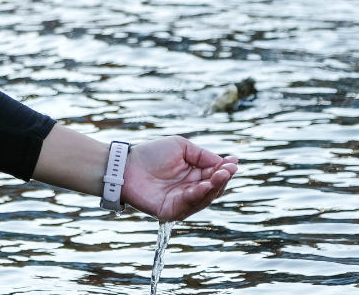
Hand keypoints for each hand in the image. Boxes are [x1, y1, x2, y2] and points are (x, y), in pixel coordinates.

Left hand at [121, 136, 237, 221]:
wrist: (125, 165)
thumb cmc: (151, 154)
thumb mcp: (181, 147)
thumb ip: (203, 155)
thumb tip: (226, 162)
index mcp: (194, 176)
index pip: (214, 175)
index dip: (225, 170)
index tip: (233, 162)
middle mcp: (190, 191)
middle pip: (213, 189)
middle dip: (222, 179)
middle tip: (228, 170)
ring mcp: (181, 202)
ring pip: (204, 198)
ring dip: (213, 188)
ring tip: (220, 175)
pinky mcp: (170, 211)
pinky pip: (188, 205)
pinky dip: (197, 195)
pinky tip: (204, 185)